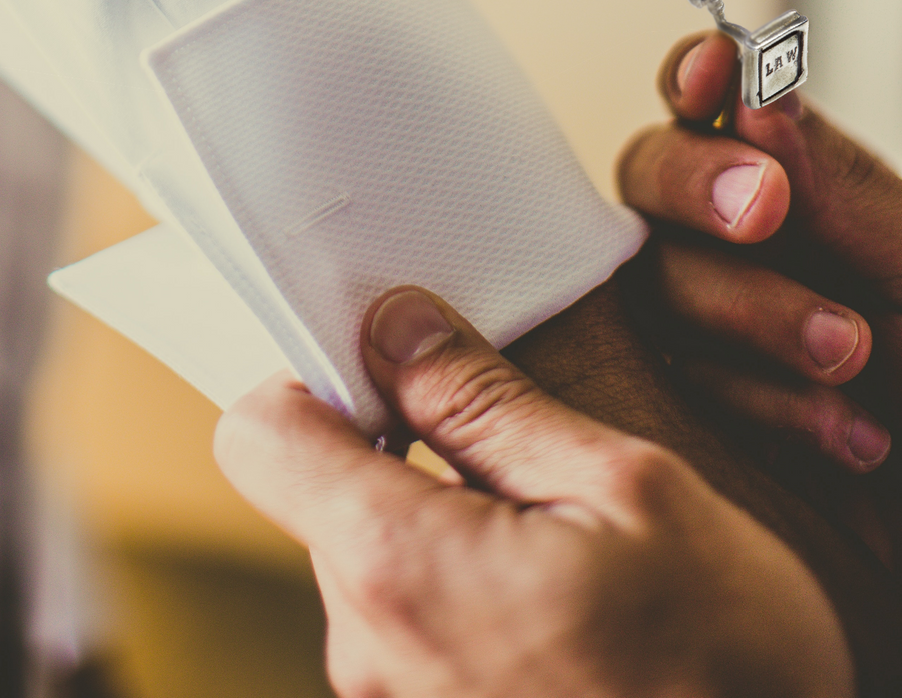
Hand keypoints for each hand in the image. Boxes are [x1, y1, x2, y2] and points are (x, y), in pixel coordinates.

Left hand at [216, 287, 852, 697]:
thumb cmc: (727, 672)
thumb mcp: (626, 489)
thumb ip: (488, 403)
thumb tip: (397, 327)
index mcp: (400, 568)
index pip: (262, 437)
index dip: (315, 377)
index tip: (390, 361)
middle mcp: (368, 643)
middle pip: (319, 486)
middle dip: (395, 441)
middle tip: (508, 438)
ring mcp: (390, 692)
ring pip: (368, 544)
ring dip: (437, 508)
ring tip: (546, 526)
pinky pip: (401, 604)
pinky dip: (452, 566)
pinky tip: (540, 580)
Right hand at [618, 32, 901, 476]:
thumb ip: (845, 190)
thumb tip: (754, 100)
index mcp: (801, 177)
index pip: (710, 97)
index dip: (698, 76)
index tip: (718, 76)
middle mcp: (733, 236)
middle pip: (647, 176)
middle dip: (696, 184)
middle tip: (765, 212)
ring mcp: (701, 319)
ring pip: (648, 281)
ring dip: (741, 309)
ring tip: (850, 355)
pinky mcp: (689, 400)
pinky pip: (671, 380)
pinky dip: (755, 401)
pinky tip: (849, 435)